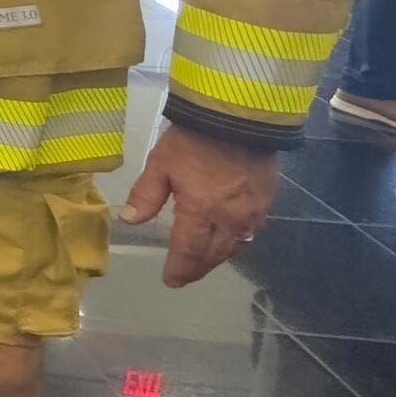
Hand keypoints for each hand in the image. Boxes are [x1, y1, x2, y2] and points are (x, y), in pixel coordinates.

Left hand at [121, 123, 276, 286]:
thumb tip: (129, 220)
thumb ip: (147, 194)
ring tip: (203, 262)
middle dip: (197, 269)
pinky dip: (237, 243)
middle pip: (213, 255)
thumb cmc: (194, 139)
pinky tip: (230, 241)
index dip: (179, 269)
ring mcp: (251, 212)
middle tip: (185, 276)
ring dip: (217, 258)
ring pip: (234, 247)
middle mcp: (229, 219)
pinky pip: (251, 232)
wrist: (239, 117)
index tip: (170, 280)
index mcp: (200, 211)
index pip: (188, 252)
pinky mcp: (266, 201)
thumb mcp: (161, 163)